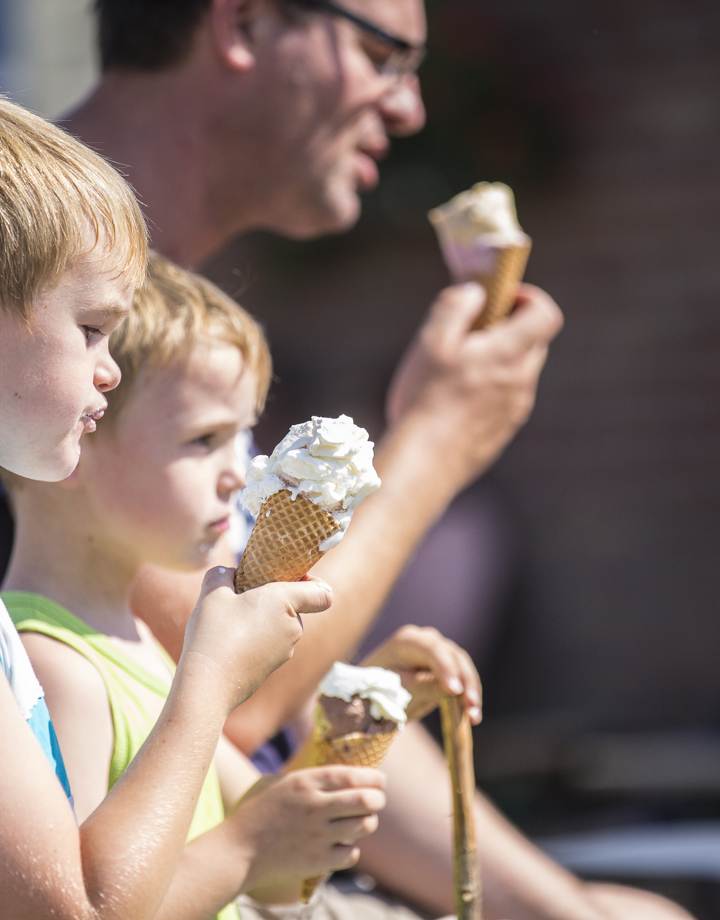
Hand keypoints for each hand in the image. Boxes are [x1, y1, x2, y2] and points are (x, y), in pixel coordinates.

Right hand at [179, 569, 332, 714]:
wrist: (207, 684)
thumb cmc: (213, 633)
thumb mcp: (212, 593)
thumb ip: (221, 574)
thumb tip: (226, 573)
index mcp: (285, 602)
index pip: (322, 593)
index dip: (312, 581)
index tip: (287, 577)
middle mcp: (292, 628)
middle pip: (294, 606)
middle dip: (272, 598)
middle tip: (242, 596)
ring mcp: (285, 651)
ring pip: (280, 626)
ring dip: (261, 619)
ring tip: (230, 621)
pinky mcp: (272, 668)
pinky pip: (270, 644)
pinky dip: (256, 639)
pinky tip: (230, 640)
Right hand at [232, 767, 386, 892]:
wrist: (236, 852)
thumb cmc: (255, 813)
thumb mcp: (277, 783)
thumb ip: (306, 777)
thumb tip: (336, 774)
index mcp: (305, 782)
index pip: (353, 775)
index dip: (374, 776)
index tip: (380, 779)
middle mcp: (316, 807)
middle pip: (367, 800)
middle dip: (378, 798)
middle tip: (377, 799)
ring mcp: (318, 836)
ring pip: (364, 826)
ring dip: (368, 822)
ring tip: (361, 821)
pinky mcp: (318, 861)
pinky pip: (351, 854)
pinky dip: (351, 849)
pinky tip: (342, 844)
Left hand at [362, 625, 481, 723]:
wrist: (375, 696)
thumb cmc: (383, 692)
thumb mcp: (402, 692)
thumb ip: (427, 687)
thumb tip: (456, 689)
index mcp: (407, 640)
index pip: (432, 650)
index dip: (446, 669)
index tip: (455, 691)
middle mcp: (426, 640)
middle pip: (452, 656)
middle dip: (464, 682)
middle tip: (471, 706)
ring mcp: (438, 650)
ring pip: (463, 666)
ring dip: (471, 690)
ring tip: (474, 715)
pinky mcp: (447, 666)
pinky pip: (463, 677)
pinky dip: (469, 695)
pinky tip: (473, 716)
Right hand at [386, 282, 562, 489]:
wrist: (424, 464)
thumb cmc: (425, 399)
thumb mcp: (431, 341)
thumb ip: (455, 306)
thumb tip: (476, 290)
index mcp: (509, 354)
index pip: (547, 315)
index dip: (528, 298)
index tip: (500, 298)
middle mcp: (521, 383)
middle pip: (534, 342)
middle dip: (509, 328)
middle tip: (471, 331)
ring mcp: (515, 411)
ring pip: (518, 373)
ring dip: (497, 361)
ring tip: (455, 370)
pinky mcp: (503, 433)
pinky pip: (506, 400)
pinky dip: (489, 390)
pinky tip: (453, 402)